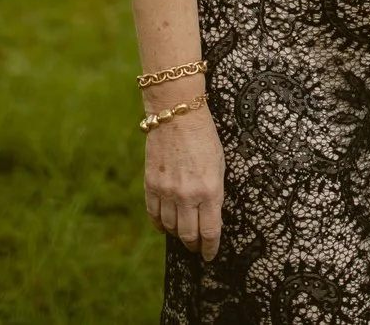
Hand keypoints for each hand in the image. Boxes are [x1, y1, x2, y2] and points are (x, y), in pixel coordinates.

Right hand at [144, 103, 224, 259]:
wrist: (177, 114)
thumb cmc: (204, 137)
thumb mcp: (219, 165)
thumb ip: (214, 192)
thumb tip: (210, 216)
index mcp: (210, 190)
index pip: (210, 231)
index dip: (210, 248)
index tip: (210, 255)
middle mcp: (187, 195)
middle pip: (188, 234)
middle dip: (194, 245)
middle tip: (196, 248)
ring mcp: (166, 191)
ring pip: (170, 227)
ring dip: (177, 234)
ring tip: (183, 234)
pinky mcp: (151, 184)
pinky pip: (154, 215)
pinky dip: (160, 224)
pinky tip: (165, 226)